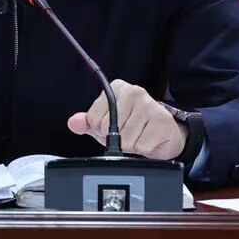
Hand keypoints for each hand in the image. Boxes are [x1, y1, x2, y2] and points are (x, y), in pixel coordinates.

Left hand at [67, 80, 185, 160]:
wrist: (165, 135)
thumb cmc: (133, 128)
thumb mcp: (105, 125)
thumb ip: (87, 123)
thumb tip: (73, 122)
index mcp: (116, 89)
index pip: (94, 118)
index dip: (101, 130)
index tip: (115, 127)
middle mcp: (134, 91)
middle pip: (109, 129)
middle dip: (117, 139)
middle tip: (130, 133)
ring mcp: (149, 104)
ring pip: (125, 140)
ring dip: (131, 146)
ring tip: (140, 137)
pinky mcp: (162, 120)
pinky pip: (141, 146)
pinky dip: (144, 149)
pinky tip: (150, 140)